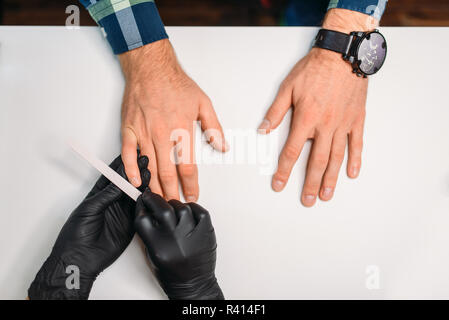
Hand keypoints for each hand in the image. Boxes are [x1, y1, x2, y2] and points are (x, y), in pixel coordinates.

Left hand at [28, 155, 149, 299]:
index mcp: (98, 195)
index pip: (112, 176)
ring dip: (142, 185)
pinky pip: (140, 211)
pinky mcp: (129, 225)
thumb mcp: (90, 209)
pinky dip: (146, 202)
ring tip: (150, 172)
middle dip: (136, 172)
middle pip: (126, 184)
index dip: (121, 165)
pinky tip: (151, 192)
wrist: (80, 258)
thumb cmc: (76, 234)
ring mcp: (121, 213)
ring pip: (134, 196)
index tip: (131, 154)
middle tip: (145, 161)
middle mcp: (111, 202)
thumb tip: (120, 182)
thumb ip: (106, 196)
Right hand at [119, 39, 227, 201]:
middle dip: (172, 193)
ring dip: (154, 187)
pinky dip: (131, 170)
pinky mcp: (129, 129)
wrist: (151, 68)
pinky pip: (129, 154)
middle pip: (168, 173)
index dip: (190, 185)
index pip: (187, 167)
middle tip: (175, 205)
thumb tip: (222, 146)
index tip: (192, 196)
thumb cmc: (175, 84)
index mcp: (182, 130)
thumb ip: (213, 127)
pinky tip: (135, 181)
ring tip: (159, 200)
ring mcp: (144, 133)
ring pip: (149, 167)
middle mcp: (162, 135)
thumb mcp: (203, 103)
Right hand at [134, 189, 223, 299]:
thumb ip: (149, 233)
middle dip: (155, 199)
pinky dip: (192, 207)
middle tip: (153, 197)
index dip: (141, 207)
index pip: (143, 219)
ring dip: (174, 205)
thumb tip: (147, 211)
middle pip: (162, 209)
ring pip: (181, 207)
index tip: (142, 202)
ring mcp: (192, 235)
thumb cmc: (173, 274)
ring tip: (173, 210)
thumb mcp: (153, 255)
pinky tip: (187, 212)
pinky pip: (199, 210)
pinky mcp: (206, 232)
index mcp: (159, 248)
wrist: (194, 285)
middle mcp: (176, 240)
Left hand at [259, 9, 376, 206]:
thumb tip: (263, 130)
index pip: (291, 152)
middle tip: (308, 200)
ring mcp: (343, 124)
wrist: (342, 54)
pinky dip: (355, 160)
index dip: (284, 171)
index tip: (279, 185)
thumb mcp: (288, 88)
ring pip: (336, 157)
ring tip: (327, 194)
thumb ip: (275, 112)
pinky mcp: (356, 119)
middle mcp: (325, 126)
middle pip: (316, 162)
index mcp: (306, 119)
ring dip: (331, 179)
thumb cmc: (314, 69)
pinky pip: (356, 144)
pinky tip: (351, 174)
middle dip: (310, 184)